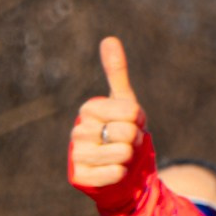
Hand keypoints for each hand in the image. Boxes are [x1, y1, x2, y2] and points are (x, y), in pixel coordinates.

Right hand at [68, 38, 153, 202]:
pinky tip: (115, 172)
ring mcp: (77, 154)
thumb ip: (117, 73)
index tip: (131, 124)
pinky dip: (121, 173)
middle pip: (126, 132)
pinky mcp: (81, 177)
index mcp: (89, 109)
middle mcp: (78, 130)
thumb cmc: (122, 134)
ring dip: (129, 157)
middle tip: (126, 143)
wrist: (122, 171)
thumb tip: (109, 39)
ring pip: (121, 153)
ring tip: (121, 157)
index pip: (129, 111)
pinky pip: (114, 173)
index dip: (138, 120)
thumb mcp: (124, 103)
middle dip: (134, 140)